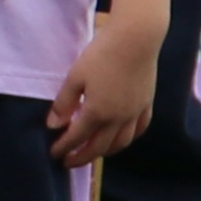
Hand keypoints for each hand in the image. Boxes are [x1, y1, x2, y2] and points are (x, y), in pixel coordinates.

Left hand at [46, 5, 158, 167]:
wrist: (137, 38)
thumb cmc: (101, 54)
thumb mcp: (75, 76)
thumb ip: (64, 103)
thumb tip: (53, 125)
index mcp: (98, 113)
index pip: (77, 138)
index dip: (63, 148)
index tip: (53, 154)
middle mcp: (118, 118)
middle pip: (99, 147)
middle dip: (82, 157)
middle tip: (69, 162)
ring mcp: (135, 112)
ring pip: (121, 143)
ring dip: (105, 152)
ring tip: (93, 152)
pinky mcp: (147, 103)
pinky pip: (138, 129)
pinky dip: (127, 138)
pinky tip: (121, 138)